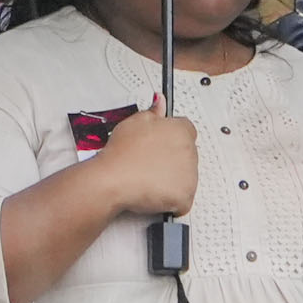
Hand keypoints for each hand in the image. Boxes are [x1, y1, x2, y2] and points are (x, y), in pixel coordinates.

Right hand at [81, 106, 198, 219]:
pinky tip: (154, 193)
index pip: (186, 131)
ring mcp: (190, 175)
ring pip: (186, 178)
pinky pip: (183, 200)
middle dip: (172, 160)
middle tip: (151, 163)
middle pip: (187, 155)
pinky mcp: (185, 196)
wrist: (113, 179)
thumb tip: (160, 101)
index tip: (161, 146)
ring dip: (172, 180)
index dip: (171, 139)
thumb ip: (154, 111)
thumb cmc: (121, 153)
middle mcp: (190, 151)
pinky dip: (171, 200)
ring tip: (150, 178)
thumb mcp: (136, 121)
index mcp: (181, 130)